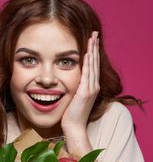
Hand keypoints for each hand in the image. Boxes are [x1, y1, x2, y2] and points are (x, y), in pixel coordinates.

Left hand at [61, 31, 99, 156]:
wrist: (73, 128)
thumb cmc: (70, 116)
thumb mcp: (73, 99)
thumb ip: (73, 90)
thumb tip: (66, 83)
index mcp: (91, 88)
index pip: (92, 66)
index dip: (93, 53)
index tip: (91, 41)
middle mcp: (93, 87)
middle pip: (95, 62)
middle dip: (94, 47)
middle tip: (95, 33)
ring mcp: (91, 89)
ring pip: (92, 66)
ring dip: (93, 51)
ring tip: (93, 38)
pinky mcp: (85, 93)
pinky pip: (87, 74)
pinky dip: (88, 63)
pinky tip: (87, 53)